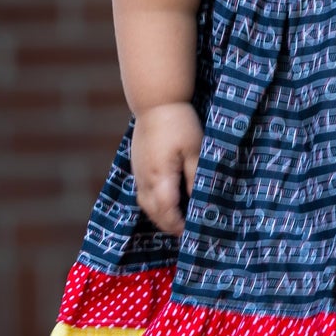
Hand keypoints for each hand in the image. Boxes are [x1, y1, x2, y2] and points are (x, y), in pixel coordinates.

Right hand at [130, 101, 203, 235]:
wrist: (155, 102)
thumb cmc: (179, 125)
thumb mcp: (195, 150)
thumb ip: (195, 178)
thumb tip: (198, 201)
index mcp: (160, 177)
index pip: (167, 211)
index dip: (178, 225)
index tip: (191, 233)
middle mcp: (145, 179)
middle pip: (154, 212)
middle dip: (169, 225)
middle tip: (185, 232)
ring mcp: (138, 172)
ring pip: (145, 204)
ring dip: (159, 215)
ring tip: (176, 221)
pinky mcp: (137, 165)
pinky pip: (142, 192)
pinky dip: (153, 203)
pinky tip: (165, 202)